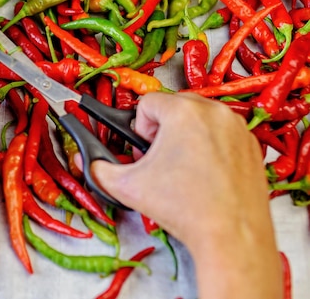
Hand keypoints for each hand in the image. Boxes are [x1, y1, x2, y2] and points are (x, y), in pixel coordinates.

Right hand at [88, 92, 282, 298]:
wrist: (231, 236)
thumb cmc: (186, 209)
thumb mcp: (128, 187)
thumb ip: (99, 169)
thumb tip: (87, 161)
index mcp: (183, 113)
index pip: (148, 103)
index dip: (139, 127)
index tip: (144, 148)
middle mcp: (213, 112)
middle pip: (174, 106)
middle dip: (162, 130)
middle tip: (161, 160)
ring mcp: (236, 127)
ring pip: (199, 118)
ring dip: (186, 136)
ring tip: (182, 168)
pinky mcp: (251, 144)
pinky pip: (221, 133)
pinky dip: (210, 146)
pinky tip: (203, 173)